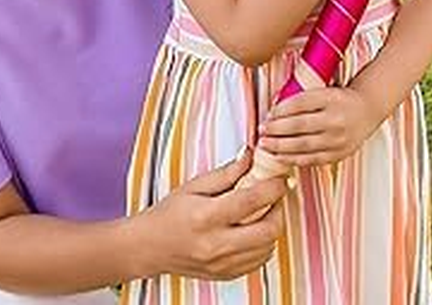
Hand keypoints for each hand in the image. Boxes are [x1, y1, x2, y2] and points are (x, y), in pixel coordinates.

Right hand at [142, 149, 288, 280]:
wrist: (151, 247)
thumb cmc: (170, 213)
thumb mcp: (194, 186)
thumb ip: (226, 173)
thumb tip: (250, 155)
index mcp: (206, 217)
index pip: (250, 201)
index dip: (273, 188)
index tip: (281, 178)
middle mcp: (216, 244)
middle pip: (267, 230)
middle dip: (278, 210)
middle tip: (274, 196)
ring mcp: (223, 264)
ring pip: (267, 248)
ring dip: (272, 227)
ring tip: (263, 212)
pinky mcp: (226, 275)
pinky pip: (258, 261)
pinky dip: (263, 244)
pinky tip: (253, 230)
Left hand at [256, 86, 377, 166]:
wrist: (367, 110)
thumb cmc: (340, 99)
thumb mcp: (324, 91)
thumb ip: (302, 98)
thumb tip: (274, 110)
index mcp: (330, 98)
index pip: (299, 103)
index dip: (280, 110)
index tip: (268, 114)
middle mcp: (335, 119)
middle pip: (299, 125)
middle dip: (276, 130)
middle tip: (261, 131)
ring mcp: (338, 139)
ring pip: (303, 145)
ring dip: (280, 146)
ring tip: (265, 145)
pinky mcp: (339, 153)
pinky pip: (312, 159)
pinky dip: (294, 159)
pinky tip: (281, 157)